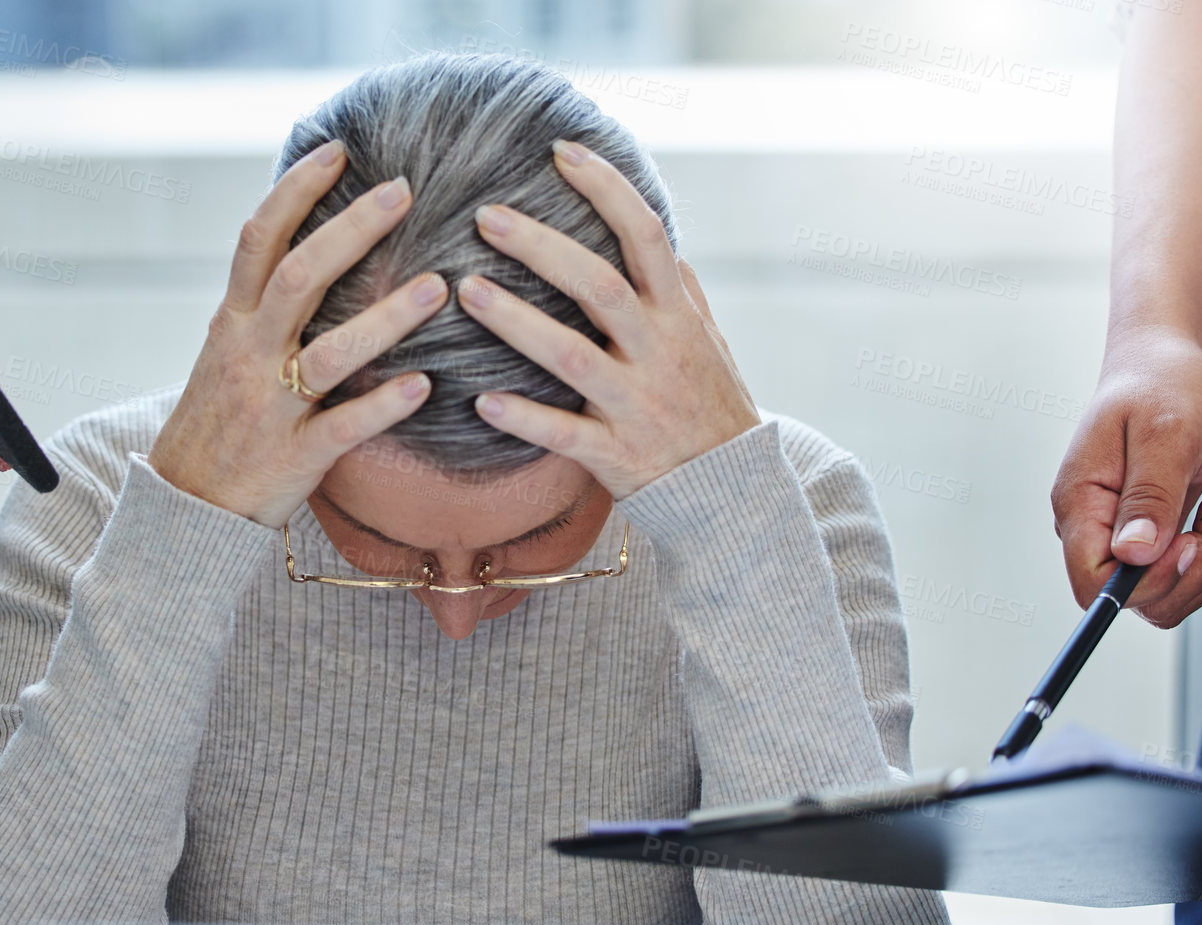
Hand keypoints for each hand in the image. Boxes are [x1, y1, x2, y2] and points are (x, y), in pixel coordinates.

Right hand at [148, 140, 443, 526]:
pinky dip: (384, 406)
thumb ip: (262, 304)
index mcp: (232, 322)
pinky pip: (343, 427)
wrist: (185, 505)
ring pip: (329, 353)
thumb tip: (305, 243)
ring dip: (387, 319)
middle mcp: (247, 355)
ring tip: (439, 289)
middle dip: (351, 231)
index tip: (339, 151)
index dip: (296, 191)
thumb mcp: (226, 351)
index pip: (258, 240)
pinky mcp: (293, 456)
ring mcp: (270, 406)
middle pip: (298, 278)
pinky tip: (426, 386)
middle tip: (403, 193)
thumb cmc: (219, 420)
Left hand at [456, 140, 758, 499]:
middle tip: (486, 217)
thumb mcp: (710, 345)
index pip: (646, 236)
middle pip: (600, 286)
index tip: (561, 152)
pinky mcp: (617, 454)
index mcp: (677, 317)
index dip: (607, 189)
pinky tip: (482, 400)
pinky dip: (525, 417)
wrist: (734, 494)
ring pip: (573, 356)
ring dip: (518, 322)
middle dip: (542, 248)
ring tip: (468, 292)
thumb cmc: (712, 409)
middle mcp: (659, 352)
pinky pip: (565, 435)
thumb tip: (665, 245)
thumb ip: (684, 295)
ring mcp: (637, 404)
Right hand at [1050, 330, 1201, 625]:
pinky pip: (1176, 577)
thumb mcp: (1166, 433)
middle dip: (1184, 575)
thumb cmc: (1163, 385)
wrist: (1168, 365)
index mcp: (1079, 502)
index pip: (1091, 581)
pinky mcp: (1147, 536)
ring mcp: (1118, 534)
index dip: (1143, 582)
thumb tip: (1133, 554)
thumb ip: (1149, 496)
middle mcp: (1091, 527)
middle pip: (1128, 598)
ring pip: (1157, 596)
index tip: (1185, 543)